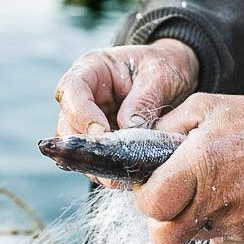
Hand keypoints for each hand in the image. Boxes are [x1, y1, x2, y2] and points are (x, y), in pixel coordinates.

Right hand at [55, 39, 198, 185]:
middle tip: (111, 162)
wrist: (176, 75)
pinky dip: (106, 170)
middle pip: (67, 123)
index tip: (102, 133)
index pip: (72, 90)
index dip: (82, 114)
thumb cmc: (165, 66)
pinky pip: (93, 159)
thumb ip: (143, 100)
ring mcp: (87, 119)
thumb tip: (128, 130)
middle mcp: (83, 95)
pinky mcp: (98, 140)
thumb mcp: (160, 74)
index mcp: (92, 68)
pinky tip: (123, 177)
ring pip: (76, 147)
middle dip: (86, 145)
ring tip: (118, 175)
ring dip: (94, 163)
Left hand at [133, 93, 243, 243]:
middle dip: (159, 219)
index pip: (150, 205)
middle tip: (169, 196)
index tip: (151, 183)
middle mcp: (215, 200)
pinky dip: (212, 223)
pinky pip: (215, 239)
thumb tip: (140, 147)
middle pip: (163, 237)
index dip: (143, 196)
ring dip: (185, 220)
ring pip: (188, 238)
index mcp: (198, 165)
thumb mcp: (203, 107)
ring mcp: (234, 221)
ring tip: (203, 190)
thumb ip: (164, 128)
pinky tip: (224, 197)